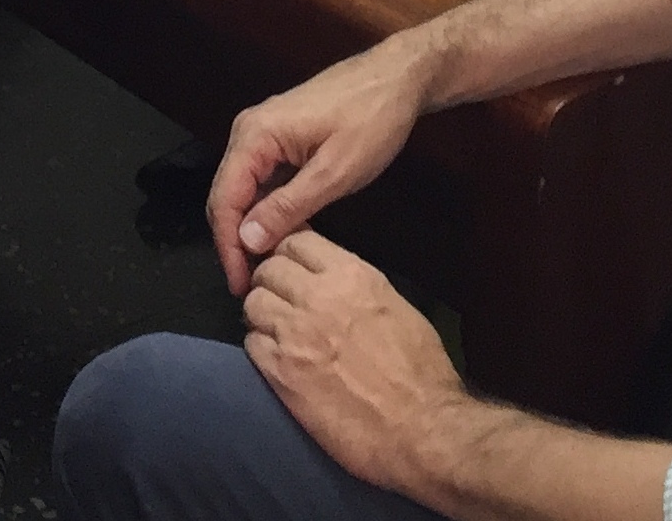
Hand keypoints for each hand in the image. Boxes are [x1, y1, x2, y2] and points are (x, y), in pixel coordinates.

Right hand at [208, 44, 427, 293]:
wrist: (399, 78)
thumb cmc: (371, 121)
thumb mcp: (334, 173)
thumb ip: (288, 207)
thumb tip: (246, 241)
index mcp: (255, 136)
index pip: (224, 200)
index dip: (228, 248)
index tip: (240, 285)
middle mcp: (249, 132)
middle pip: (227, 196)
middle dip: (236, 242)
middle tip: (252, 284)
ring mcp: (264, 133)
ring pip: (244, 190)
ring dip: (252, 228)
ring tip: (267, 268)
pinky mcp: (280, 138)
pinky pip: (263, 180)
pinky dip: (268, 209)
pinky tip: (284, 235)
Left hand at [242, 233, 466, 495]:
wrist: (421, 429)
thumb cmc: (420, 371)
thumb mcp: (395, 306)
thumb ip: (354, 285)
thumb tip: (327, 277)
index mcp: (351, 275)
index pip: (296, 240)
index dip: (289, 254)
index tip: (292, 270)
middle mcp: (317, 297)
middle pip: (268, 269)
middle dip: (271, 281)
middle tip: (282, 301)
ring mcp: (293, 333)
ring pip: (252, 303)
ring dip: (262, 314)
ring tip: (277, 330)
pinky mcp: (279, 372)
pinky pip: (250, 343)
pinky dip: (260, 347)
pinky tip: (277, 358)